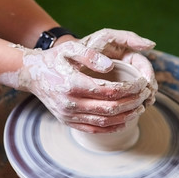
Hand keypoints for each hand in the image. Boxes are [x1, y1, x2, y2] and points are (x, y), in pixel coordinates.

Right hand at [0, 29, 155, 132]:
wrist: (33, 75)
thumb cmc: (54, 59)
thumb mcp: (69, 48)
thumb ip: (90, 55)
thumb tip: (111, 66)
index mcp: (73, 84)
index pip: (111, 91)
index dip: (131, 88)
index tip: (142, 82)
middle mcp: (71, 104)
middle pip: (111, 108)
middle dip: (133, 102)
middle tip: (145, 94)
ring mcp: (69, 115)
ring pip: (105, 122)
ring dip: (126, 116)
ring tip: (140, 108)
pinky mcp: (69, 122)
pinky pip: (95, 129)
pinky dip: (113, 127)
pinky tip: (125, 120)